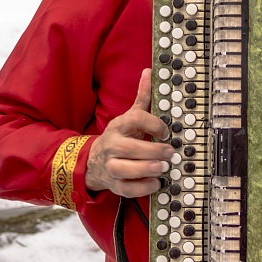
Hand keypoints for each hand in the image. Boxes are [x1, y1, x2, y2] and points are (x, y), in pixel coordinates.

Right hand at [84, 70, 172, 197]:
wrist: (92, 161)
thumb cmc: (117, 138)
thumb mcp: (128, 117)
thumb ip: (142, 98)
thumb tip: (149, 72)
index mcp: (119, 126)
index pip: (135, 119)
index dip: (153, 124)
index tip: (165, 131)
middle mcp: (113, 145)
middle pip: (130, 148)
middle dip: (152, 151)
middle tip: (170, 152)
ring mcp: (111, 165)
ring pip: (125, 169)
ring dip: (146, 169)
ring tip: (162, 168)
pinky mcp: (114, 183)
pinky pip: (126, 188)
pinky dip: (142, 188)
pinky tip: (155, 183)